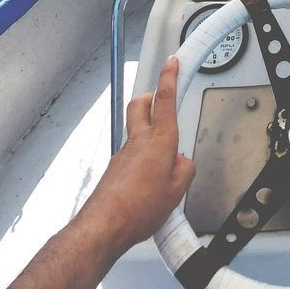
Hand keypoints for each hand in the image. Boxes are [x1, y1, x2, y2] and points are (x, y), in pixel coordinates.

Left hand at [77, 58, 194, 258]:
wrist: (104, 226)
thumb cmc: (137, 209)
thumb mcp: (177, 192)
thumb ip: (184, 170)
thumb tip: (181, 162)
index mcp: (159, 142)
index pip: (164, 99)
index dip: (169, 77)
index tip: (172, 63)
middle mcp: (138, 141)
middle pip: (141, 104)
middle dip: (151, 95)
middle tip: (162, 97)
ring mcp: (123, 153)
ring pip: (136, 128)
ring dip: (148, 129)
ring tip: (163, 153)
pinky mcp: (115, 167)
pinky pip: (131, 152)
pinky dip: (142, 155)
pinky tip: (149, 178)